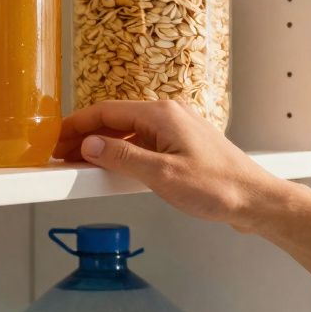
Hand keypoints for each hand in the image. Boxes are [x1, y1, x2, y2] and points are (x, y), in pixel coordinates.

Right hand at [53, 100, 293, 230]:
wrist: (256, 200)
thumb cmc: (218, 187)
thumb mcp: (161, 176)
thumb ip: (122, 158)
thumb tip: (90, 145)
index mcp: (161, 114)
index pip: (106, 111)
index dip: (76, 125)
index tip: (54, 138)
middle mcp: (168, 115)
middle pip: (115, 119)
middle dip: (85, 136)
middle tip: (59, 153)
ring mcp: (176, 130)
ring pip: (128, 132)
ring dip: (102, 146)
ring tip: (79, 163)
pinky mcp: (182, 146)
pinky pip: (143, 143)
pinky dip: (122, 153)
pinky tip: (112, 169)